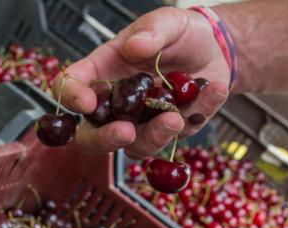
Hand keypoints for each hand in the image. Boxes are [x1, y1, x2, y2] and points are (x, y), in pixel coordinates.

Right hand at [53, 7, 231, 158]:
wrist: (216, 49)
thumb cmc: (180, 34)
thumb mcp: (168, 20)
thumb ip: (152, 30)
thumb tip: (135, 46)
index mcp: (103, 71)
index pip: (71, 86)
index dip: (71, 97)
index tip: (87, 102)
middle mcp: (116, 103)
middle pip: (93, 135)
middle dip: (105, 140)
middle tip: (125, 132)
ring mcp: (142, 122)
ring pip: (136, 146)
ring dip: (155, 136)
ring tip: (176, 117)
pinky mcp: (170, 132)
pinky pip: (178, 136)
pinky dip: (198, 114)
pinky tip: (215, 90)